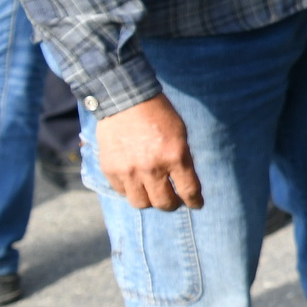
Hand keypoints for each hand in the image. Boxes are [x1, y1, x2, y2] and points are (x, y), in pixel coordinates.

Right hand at [95, 94, 202, 211]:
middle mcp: (152, 168)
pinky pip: (122, 192)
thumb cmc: (158, 115)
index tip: (196, 204)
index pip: (189, 190)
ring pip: (140, 203)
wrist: (125, 101)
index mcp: (175, 156)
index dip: (195, 201)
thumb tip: (185, 182)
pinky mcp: (111, 170)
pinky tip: (135, 183)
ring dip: (149, 201)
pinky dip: (130, 190)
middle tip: (174, 200)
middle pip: (164, 203)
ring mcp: (129, 171)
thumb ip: (183, 159)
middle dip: (172, 204)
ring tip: (153, 194)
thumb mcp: (180, 134)